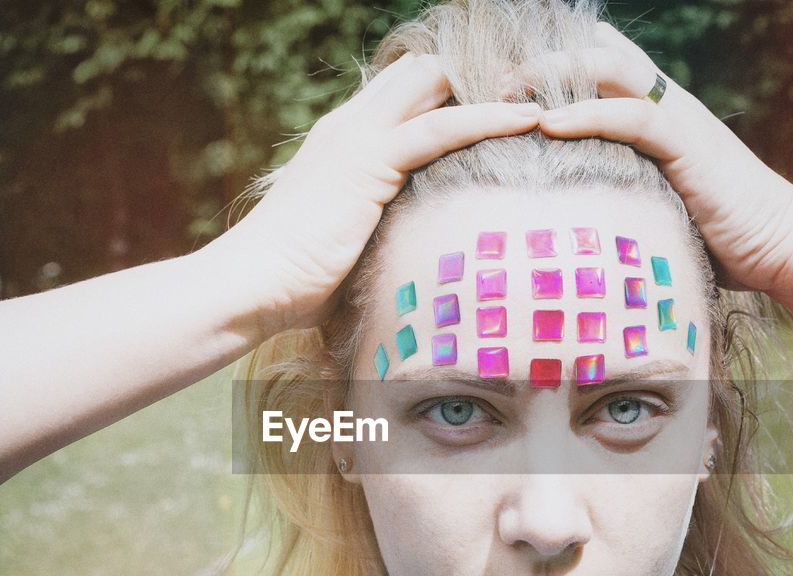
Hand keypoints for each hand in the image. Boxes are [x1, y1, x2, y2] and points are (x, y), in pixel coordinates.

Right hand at [231, 53, 541, 335]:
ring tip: (538, 104)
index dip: (449, 97)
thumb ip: (379, 229)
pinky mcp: (371, 161)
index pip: (403, 93)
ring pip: (435, 84)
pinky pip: (442, 127)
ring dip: (489, 91)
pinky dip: (489, 119)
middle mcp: (350, 126)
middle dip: (473, 82)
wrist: (254, 283)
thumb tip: (416, 252)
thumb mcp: (346, 242)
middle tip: (524, 102)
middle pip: (421, 74)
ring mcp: (358, 138)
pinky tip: (526, 120)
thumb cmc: (293, 281)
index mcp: (343, 141)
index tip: (497, 112)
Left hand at [516, 22, 792, 301]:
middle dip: (542, 62)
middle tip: (494, 84)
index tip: (508, 81)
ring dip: (552, 76)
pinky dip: (587, 115)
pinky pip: (631, 115)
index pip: (608, 68)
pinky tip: (548, 123)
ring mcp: (680, 119)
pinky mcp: (688, 142)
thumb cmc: (723, 239)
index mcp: (661, 116)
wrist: (782, 246)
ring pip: (608, 71)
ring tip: (505, 94)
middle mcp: (669, 106)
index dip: (559, 63)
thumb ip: (626, 195)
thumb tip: (578, 219)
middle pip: (597, 57)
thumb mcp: (663, 208)